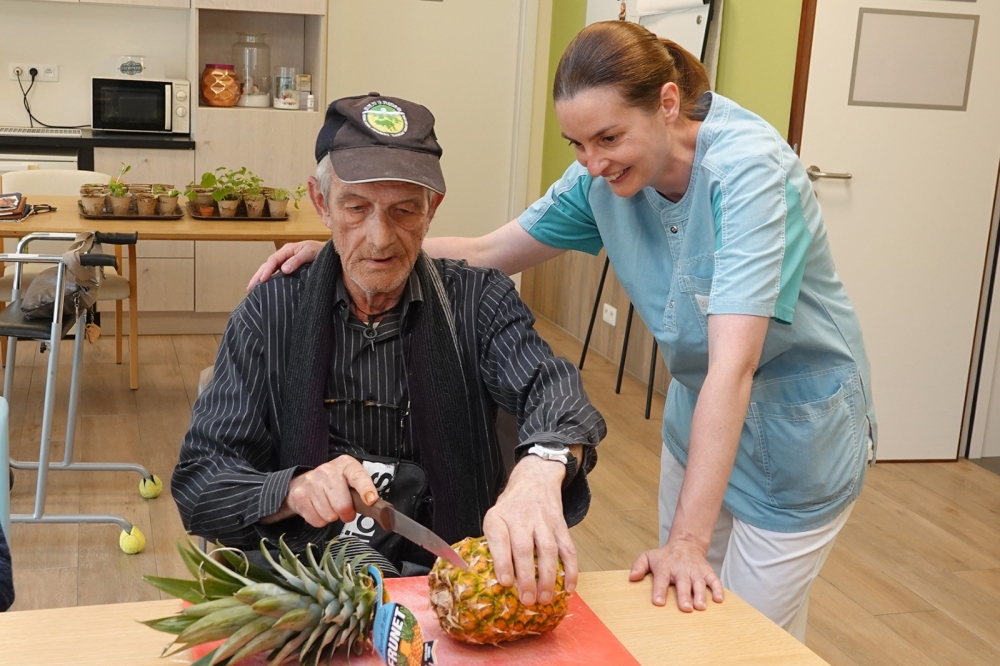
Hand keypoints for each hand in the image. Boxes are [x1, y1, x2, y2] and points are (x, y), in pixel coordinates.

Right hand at [246, 240, 323, 290]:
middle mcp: (284, 256)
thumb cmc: (320, 251)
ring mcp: (286, 263)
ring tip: (253, 290)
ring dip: (262, 279)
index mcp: (287, 250)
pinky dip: (271, 281)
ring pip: (271, 270)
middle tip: (249, 288)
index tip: (262, 280)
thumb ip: (297, 260)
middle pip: (267, 265)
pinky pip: (278, 275)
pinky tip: (266, 288)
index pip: (273, 260)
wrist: (330, 253)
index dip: (266, 270)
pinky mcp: (291, 270)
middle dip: (258, 276)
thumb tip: (284, 270)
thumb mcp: (309, 252)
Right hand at [265, 455, 377, 526]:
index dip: (365, 489)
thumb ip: (362, 490)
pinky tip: (319, 508)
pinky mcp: (300, 496)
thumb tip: (375, 506)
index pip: (357, 476)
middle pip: (342, 505)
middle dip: (346, 513)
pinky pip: (317, 520)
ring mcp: (312, 483)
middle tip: (345, 511)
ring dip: (332, 516)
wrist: (303, 482)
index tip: (370, 500)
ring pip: (329, 515)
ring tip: (329, 506)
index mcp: (345, 464)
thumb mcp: (350, 479)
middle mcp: (328, 471)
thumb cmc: (333, 483)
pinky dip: (320, 520)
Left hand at [482, 456, 577, 605]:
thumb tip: (495, 579)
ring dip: (548, 576)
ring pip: (548, 549)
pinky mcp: (560, 525)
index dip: (502, 561)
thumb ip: (495, 543)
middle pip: (524, 547)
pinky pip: (568, 548)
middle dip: (526, 576)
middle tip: (527, 600)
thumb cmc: (511, 507)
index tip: (505, 582)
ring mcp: (543, 521)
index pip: (499, 538)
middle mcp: (521, 518)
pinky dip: (571, 569)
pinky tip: (568, 587)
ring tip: (545, 598)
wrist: (535, 480)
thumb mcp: (495, 517)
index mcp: (499, 517)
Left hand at [629, 538, 723, 610]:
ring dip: (701, 595)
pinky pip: (714, 580)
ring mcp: (695, 570)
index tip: (659, 602)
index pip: (661, 579)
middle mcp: (681, 569)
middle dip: (684, 595)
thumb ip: (639, 566)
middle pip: (683, 583)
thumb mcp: (648, 556)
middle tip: (686, 608)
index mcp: (665, 566)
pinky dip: (718, 589)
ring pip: (699, 583)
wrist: (686, 544)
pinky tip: (719, 599)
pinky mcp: (707, 572)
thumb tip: (632, 577)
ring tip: (701, 607)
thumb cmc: (665, 556)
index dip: (659, 590)